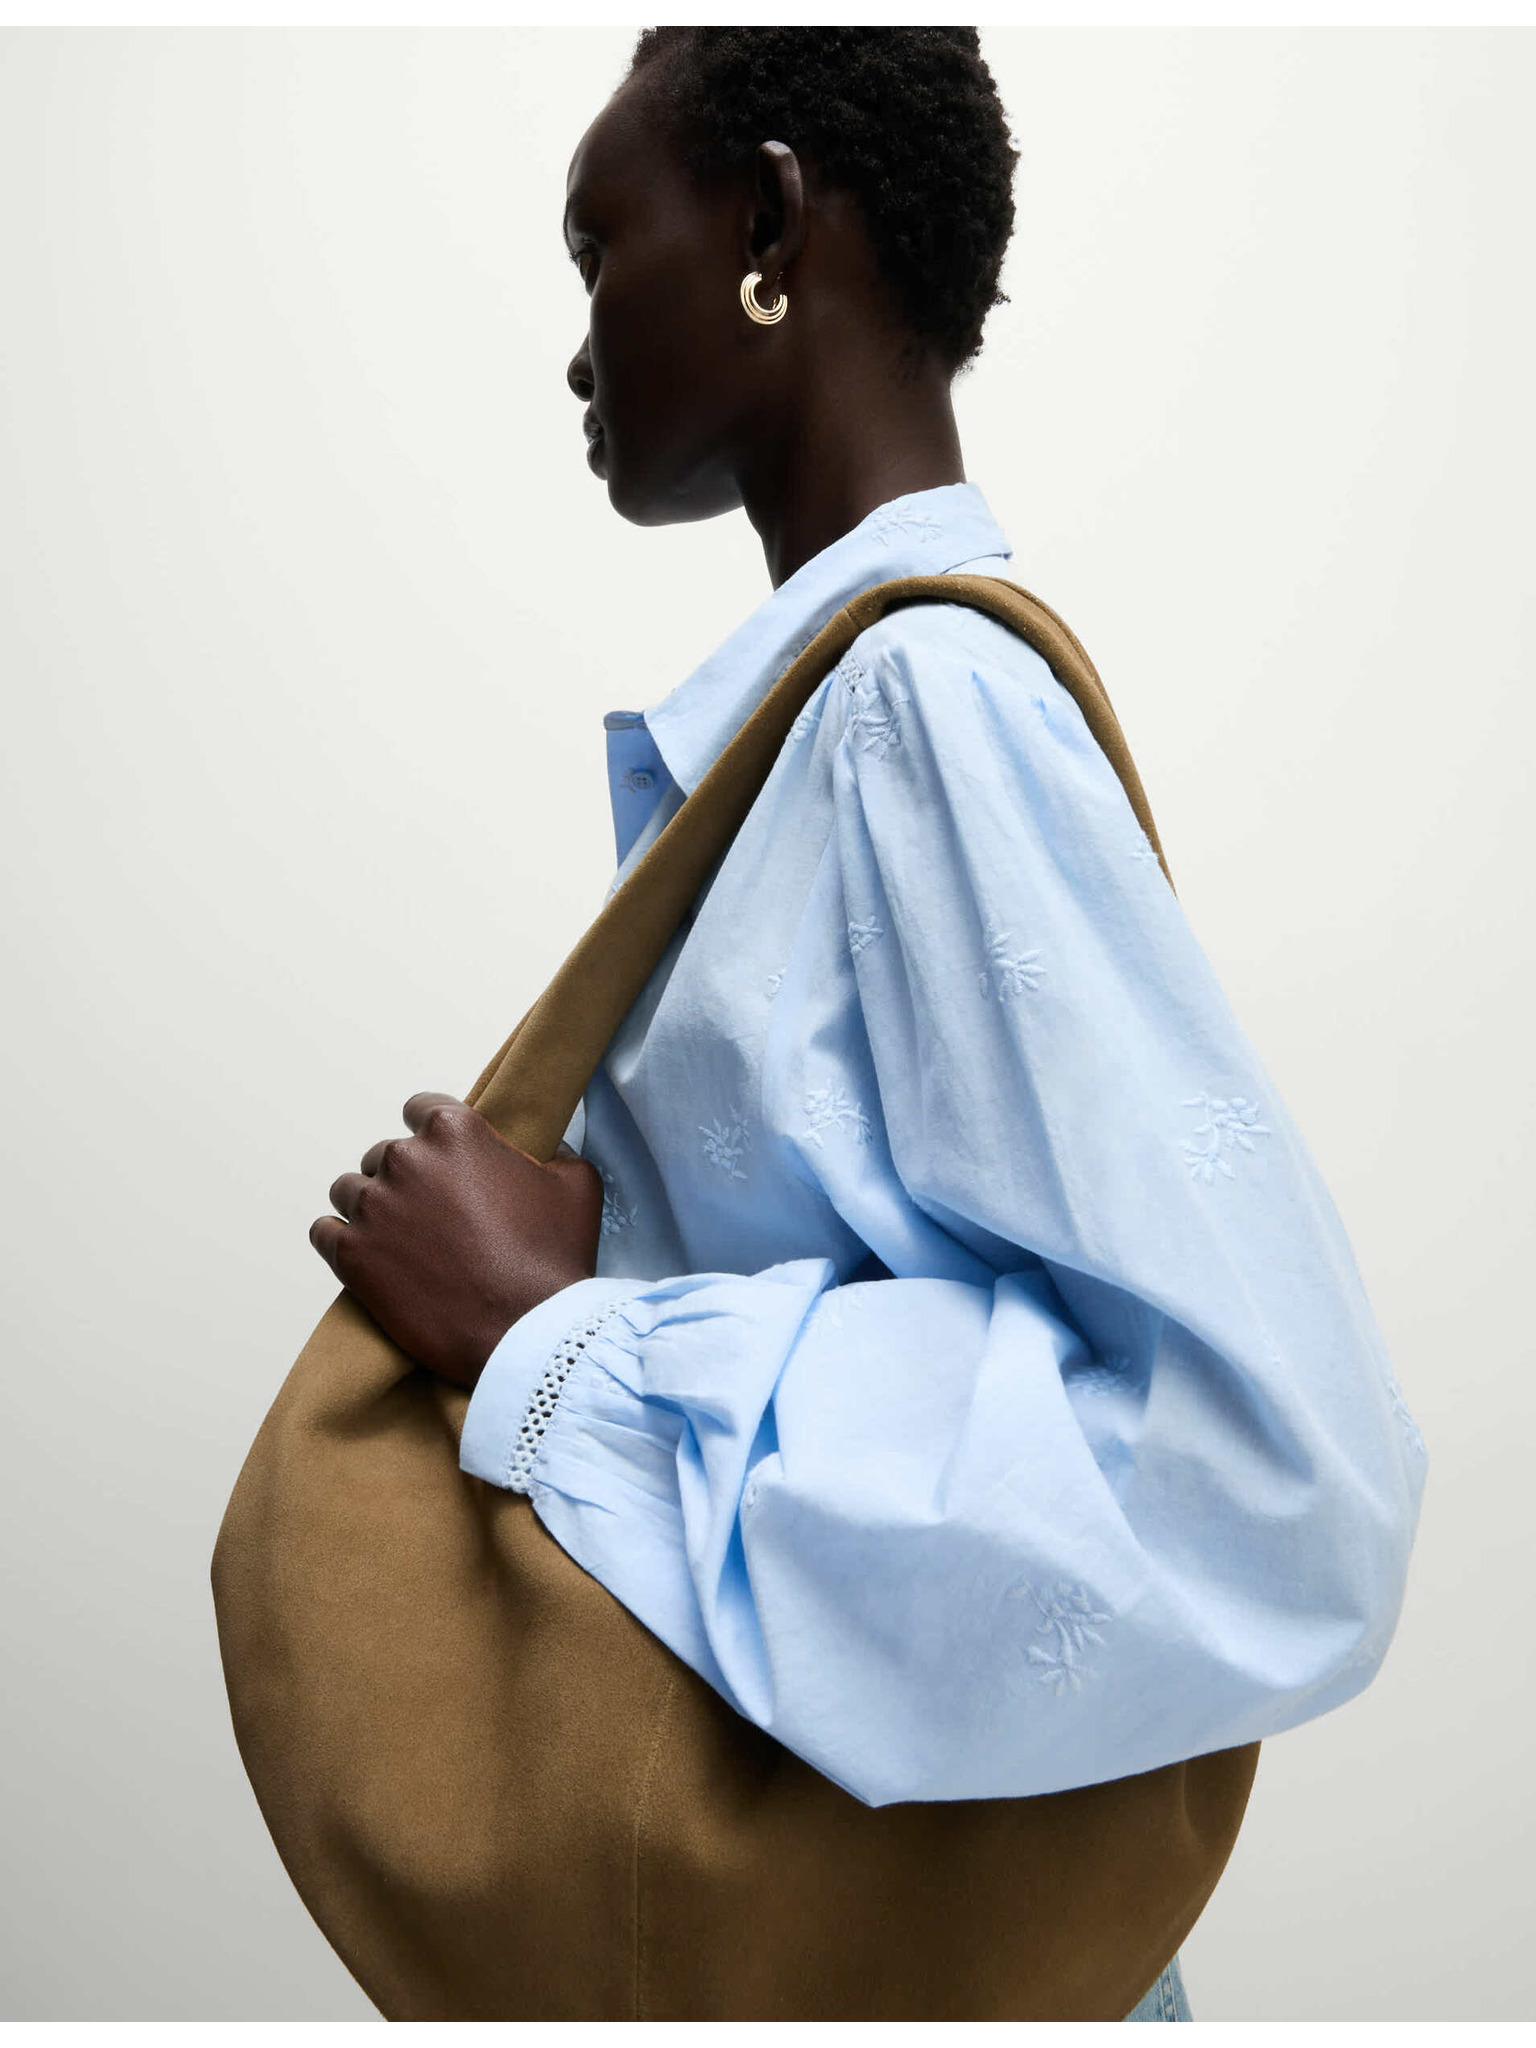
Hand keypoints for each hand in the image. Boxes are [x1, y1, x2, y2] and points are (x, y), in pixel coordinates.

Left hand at [310, 1092, 603, 1389]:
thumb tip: (546, 1148)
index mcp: (455, 1131)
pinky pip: (324, 1232)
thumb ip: (554, 1151)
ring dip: (371, 1208)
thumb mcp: (576, 1184)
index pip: (421, 1108)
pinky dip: (341, 1241)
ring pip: (349, 1190)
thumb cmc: (554, 1258)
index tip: (444, 1161)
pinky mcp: (351, 1256)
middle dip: (405, 1179)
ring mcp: (373, 1208)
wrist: (527, 1333)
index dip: (434, 1136)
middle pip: (384, 1154)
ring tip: (399, 1239)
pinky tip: (368, 1256)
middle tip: (431, 1215)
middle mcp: (405, 1159)